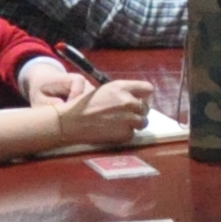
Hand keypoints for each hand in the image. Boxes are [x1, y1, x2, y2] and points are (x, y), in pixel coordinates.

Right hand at [28, 72, 150, 151]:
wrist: (72, 122)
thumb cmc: (86, 105)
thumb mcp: (105, 90)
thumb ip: (123, 91)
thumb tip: (138, 97)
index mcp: (122, 87)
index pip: (148, 89)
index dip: (145, 96)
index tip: (141, 100)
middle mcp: (127, 101)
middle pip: (146, 107)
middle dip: (138, 111)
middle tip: (126, 115)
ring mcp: (128, 118)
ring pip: (143, 121)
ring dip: (135, 123)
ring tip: (120, 124)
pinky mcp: (125, 133)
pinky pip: (133, 133)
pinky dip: (125, 134)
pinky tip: (113, 131)